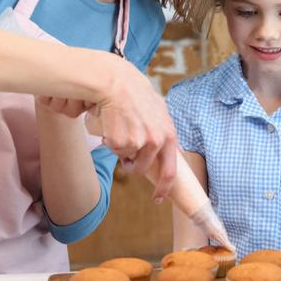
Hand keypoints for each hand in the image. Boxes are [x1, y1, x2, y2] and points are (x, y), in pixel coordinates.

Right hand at [37, 54, 177, 199]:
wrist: (115, 82)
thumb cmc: (134, 94)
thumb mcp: (158, 110)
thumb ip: (164, 130)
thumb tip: (171, 148)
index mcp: (169, 134)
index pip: (170, 170)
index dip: (164, 187)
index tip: (158, 198)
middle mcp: (157, 141)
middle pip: (143, 168)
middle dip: (133, 166)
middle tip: (126, 158)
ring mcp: (138, 142)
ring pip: (126, 160)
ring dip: (121, 151)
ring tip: (120, 129)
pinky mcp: (121, 142)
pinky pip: (114, 151)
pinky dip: (110, 142)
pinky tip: (112, 125)